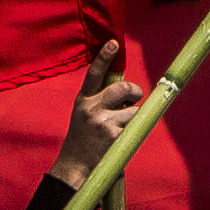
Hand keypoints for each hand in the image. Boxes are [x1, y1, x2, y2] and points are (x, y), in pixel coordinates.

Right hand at [57, 58, 149, 181]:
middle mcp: (91, 108)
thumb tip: (125, 88)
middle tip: (135, 96)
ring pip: (134, 108)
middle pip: (123, 88)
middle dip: (135, 91)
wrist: (74, 167)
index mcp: (83, 101)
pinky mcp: (114, 135)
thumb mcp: (84, 115)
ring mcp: (103, 121)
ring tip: (122, 126)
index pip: (94, 74)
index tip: (113, 43)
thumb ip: (99, 100)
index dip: (104, 57)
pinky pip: (135, 125)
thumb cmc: (83, 140)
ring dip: (134, 115)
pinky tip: (121, 139)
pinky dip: (134, 130)